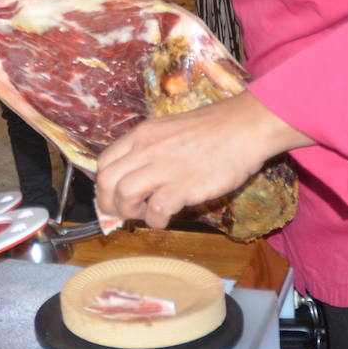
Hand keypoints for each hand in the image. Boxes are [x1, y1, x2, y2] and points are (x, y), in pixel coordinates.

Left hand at [94, 92, 309, 228]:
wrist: (244, 128)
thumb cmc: (212, 130)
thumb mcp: (168, 130)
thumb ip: (149, 150)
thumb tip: (136, 176)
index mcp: (141, 135)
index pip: (103, 162)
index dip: (104, 185)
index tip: (114, 197)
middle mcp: (146, 149)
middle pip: (106, 181)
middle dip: (108, 204)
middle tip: (124, 213)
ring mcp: (163, 167)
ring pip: (123, 195)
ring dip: (129, 212)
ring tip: (145, 214)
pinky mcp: (183, 186)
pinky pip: (155, 210)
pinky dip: (154, 220)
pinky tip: (164, 218)